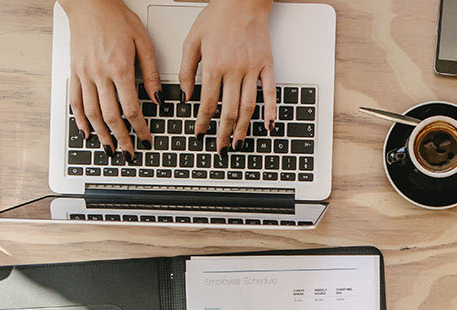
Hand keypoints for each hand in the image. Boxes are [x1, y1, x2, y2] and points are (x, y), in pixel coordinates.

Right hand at [64, 0, 157, 154]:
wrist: (90, 3)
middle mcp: (100, 74)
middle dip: (121, 138)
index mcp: (120, 67)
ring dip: (102, 135)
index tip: (146, 138)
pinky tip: (86, 132)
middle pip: (111, 116)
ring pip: (92, 113)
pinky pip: (75, 101)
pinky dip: (80, 120)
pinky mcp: (74, 72)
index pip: (131, 108)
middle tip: (129, 152)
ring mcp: (84, 74)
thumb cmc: (117, 18)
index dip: (139, 128)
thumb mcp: (143, 42)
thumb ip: (151, 73)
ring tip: (110, 148)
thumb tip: (158, 99)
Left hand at [179, 0, 274, 150]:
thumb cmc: (217, 17)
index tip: (200, 133)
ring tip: (238, 142)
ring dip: (243, 128)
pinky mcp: (267, 65)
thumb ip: (186, 69)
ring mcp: (253, 69)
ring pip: (248, 106)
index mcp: (214, 66)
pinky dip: (271, 111)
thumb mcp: (192, 41)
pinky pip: (270, 92)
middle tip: (220, 147)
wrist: (242, 1)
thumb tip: (185, 94)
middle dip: (223, 132)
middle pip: (229, 110)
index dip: (203, 122)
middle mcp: (234, 70)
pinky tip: (268, 125)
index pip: (207, 103)